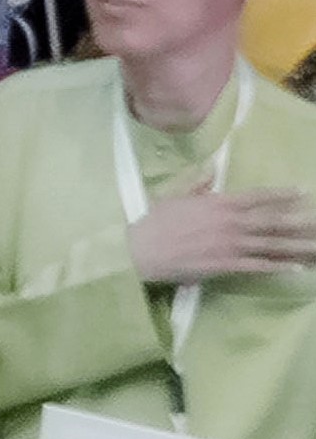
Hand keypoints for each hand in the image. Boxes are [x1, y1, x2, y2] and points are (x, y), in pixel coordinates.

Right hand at [128, 189, 315, 284]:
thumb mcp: (173, 195)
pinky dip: (278, 267)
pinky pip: (258, 266)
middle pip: (274, 221)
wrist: (139, 250)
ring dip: (298, 246)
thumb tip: (212, 169)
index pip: (258, 197)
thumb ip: (196, 183)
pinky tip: (297, 269)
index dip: (282, 194)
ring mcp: (230, 245)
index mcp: (219, 203)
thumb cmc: (153, 222)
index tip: (303, 192)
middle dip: (301, 221)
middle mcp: (231, 223)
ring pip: (272, 244)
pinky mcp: (225, 265)